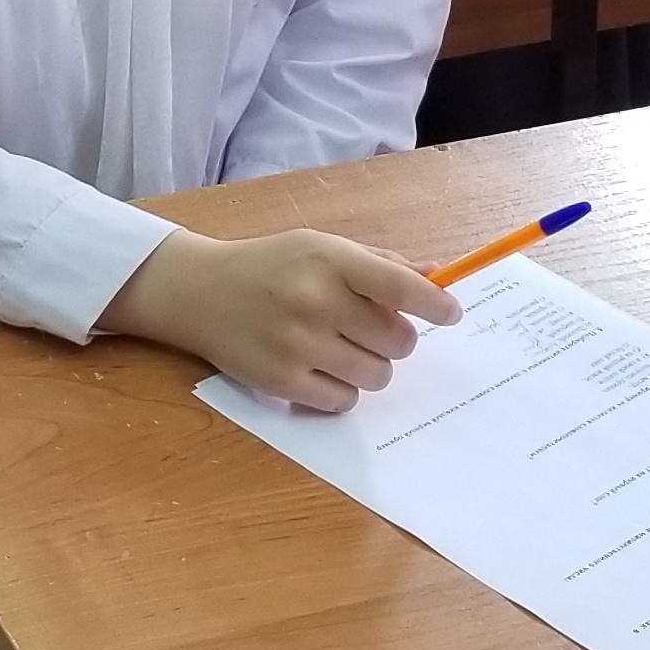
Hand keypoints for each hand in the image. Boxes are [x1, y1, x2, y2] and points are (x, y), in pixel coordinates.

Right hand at [102, 228, 457, 411]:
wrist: (197, 291)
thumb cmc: (270, 266)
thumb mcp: (321, 247)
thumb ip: (380, 264)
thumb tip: (438, 279)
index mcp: (330, 260)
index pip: (401, 287)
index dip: (436, 304)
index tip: (451, 313)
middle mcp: (314, 302)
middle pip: (398, 341)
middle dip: (393, 339)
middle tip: (368, 329)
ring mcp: (297, 345)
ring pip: (377, 376)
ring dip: (370, 366)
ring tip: (340, 348)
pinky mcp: (281, 382)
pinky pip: (344, 401)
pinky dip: (341, 389)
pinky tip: (318, 368)